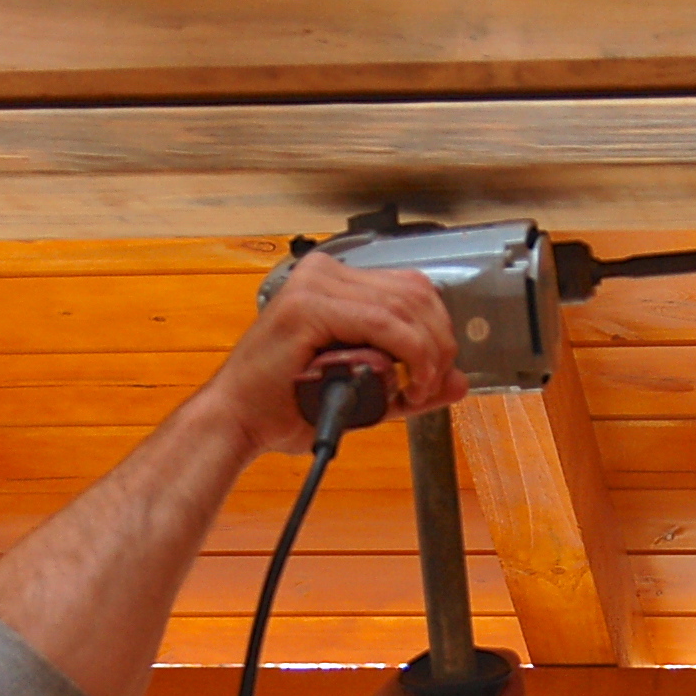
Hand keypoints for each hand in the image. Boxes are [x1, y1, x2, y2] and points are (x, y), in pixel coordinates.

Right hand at [203, 249, 469, 458]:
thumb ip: (410, 382)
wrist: (237, 422)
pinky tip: (406, 386)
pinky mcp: (308, 306)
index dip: (437, 332)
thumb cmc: (285, 405)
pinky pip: (385, 324)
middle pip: (416, 293)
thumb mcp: (362, 390)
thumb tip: (459, 381)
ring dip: (427, 356)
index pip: (412, 289)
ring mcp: (315, 285)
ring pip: (406, 307)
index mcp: (334, 281)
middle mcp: (325, 273)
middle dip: (439, 345)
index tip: (436, 375)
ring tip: (417, 392)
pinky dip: (409, 356)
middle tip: (431, 387)